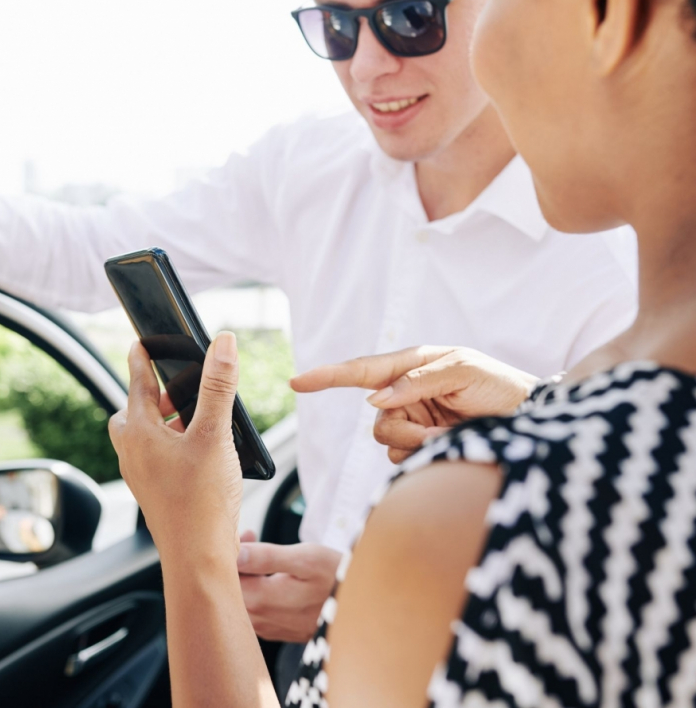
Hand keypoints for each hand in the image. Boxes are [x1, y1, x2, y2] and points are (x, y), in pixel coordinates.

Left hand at [109, 334, 242, 559]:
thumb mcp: (214, 434)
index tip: (139, 344)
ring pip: (143, 437)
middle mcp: (134, 454)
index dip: (141, 359)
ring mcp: (142, 476)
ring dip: (163, 423)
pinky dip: (171, 446)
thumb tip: (222, 344)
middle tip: (176, 389)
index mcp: (140, 434)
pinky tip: (200, 453)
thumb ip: (218, 386)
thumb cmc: (201, 501)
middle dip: (152, 396)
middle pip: (133, 413)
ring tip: (195, 419)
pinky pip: (155, 458)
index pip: (136, 384)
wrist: (197, 560)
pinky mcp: (156, 493)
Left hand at [237, 542, 341, 642]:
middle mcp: (262, 620)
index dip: (230, 552)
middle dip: (236, 559)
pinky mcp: (278, 631)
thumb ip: (266, 557)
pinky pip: (253, 610)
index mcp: (264, 600)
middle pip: (231, 590)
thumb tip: (235, 554)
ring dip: (244, 573)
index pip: (227, 578)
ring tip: (258, 546)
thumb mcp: (305, 558)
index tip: (246, 533)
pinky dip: (254, 587)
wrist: (363, 605)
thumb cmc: (335, 576)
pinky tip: (267, 572)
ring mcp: (270, 628)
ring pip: (240, 600)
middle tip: (251, 534)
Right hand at [292, 346, 537, 463]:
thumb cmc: (498, 385)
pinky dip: (422, 458)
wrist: (528, 418)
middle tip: (437, 433)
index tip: (297, 382)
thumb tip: (375, 398)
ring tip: (450, 438)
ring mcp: (413, 420)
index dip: (327, 377)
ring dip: (417, 446)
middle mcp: (406, 393)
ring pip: (388, 444)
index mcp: (412, 366)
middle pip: (377, 421)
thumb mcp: (463, 372)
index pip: (361, 372)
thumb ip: (418, 381)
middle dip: (404, 432)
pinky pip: (403, 459)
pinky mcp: (422, 444)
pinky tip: (446, 448)